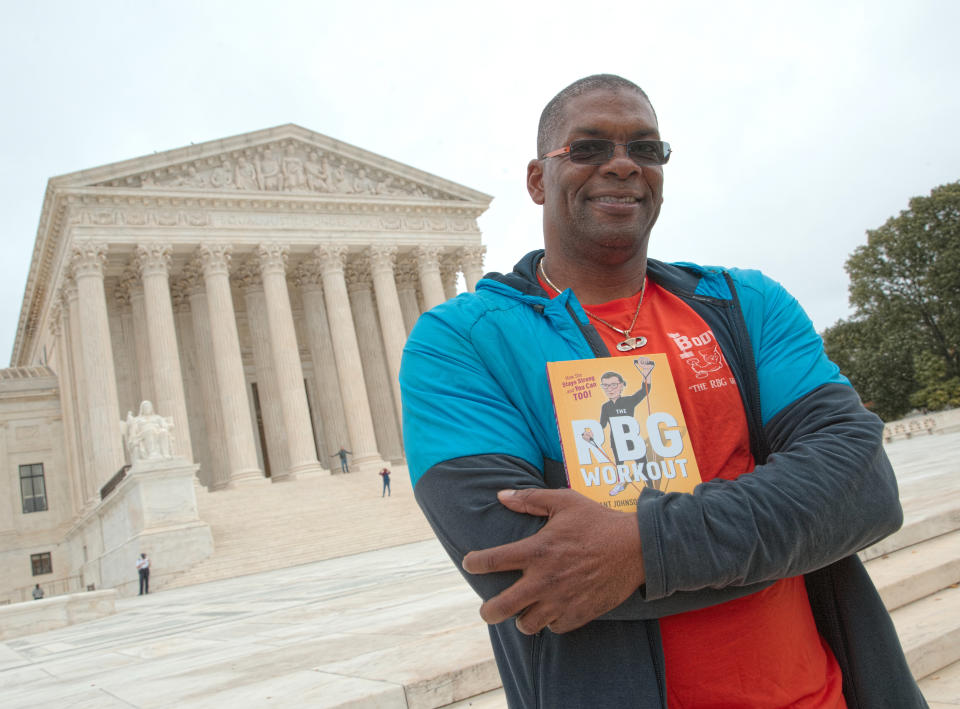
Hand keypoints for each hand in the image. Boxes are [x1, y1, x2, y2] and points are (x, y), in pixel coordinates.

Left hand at [462, 488, 644, 634]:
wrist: (637, 547)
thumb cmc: (598, 521)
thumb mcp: (564, 501)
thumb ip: (530, 498)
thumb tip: (500, 496)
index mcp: (536, 550)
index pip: (492, 561)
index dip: (475, 563)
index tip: (470, 563)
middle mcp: (544, 580)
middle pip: (502, 607)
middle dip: (488, 612)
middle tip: (486, 611)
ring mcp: (561, 600)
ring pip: (527, 624)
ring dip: (522, 618)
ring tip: (523, 611)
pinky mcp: (579, 614)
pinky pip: (554, 628)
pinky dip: (550, 622)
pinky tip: (552, 611)